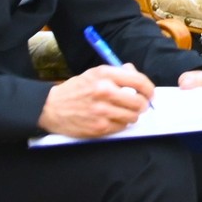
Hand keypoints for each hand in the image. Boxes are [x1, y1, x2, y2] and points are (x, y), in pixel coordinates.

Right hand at [39, 63, 155, 137]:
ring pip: (133, 117)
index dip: (149, 89)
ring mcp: (102, 111)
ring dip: (132, 115)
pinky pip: (121, 127)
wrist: (50, 107)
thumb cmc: (75, 89)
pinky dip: (121, 124)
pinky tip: (113, 119)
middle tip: (140, 105)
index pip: (139, 81)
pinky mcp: (99, 127)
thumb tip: (136, 75)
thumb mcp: (94, 73)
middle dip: (143, 104)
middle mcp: (104, 91)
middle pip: (139, 102)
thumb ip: (117, 73)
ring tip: (125, 112)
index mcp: (105, 75)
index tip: (150, 93)